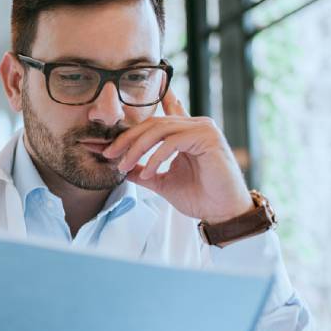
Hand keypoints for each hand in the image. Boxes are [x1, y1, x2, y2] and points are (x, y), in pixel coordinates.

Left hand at [102, 89, 252, 222]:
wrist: (222, 212)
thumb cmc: (199, 197)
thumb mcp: (162, 182)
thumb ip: (143, 171)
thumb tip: (121, 167)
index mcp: (185, 132)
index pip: (156, 118)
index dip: (132, 123)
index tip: (107, 131)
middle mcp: (195, 125)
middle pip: (152, 123)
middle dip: (127, 139)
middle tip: (109, 154)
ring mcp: (203, 128)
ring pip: (159, 130)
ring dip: (137, 149)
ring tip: (124, 166)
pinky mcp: (208, 137)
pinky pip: (173, 142)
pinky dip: (157, 157)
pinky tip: (150, 173)